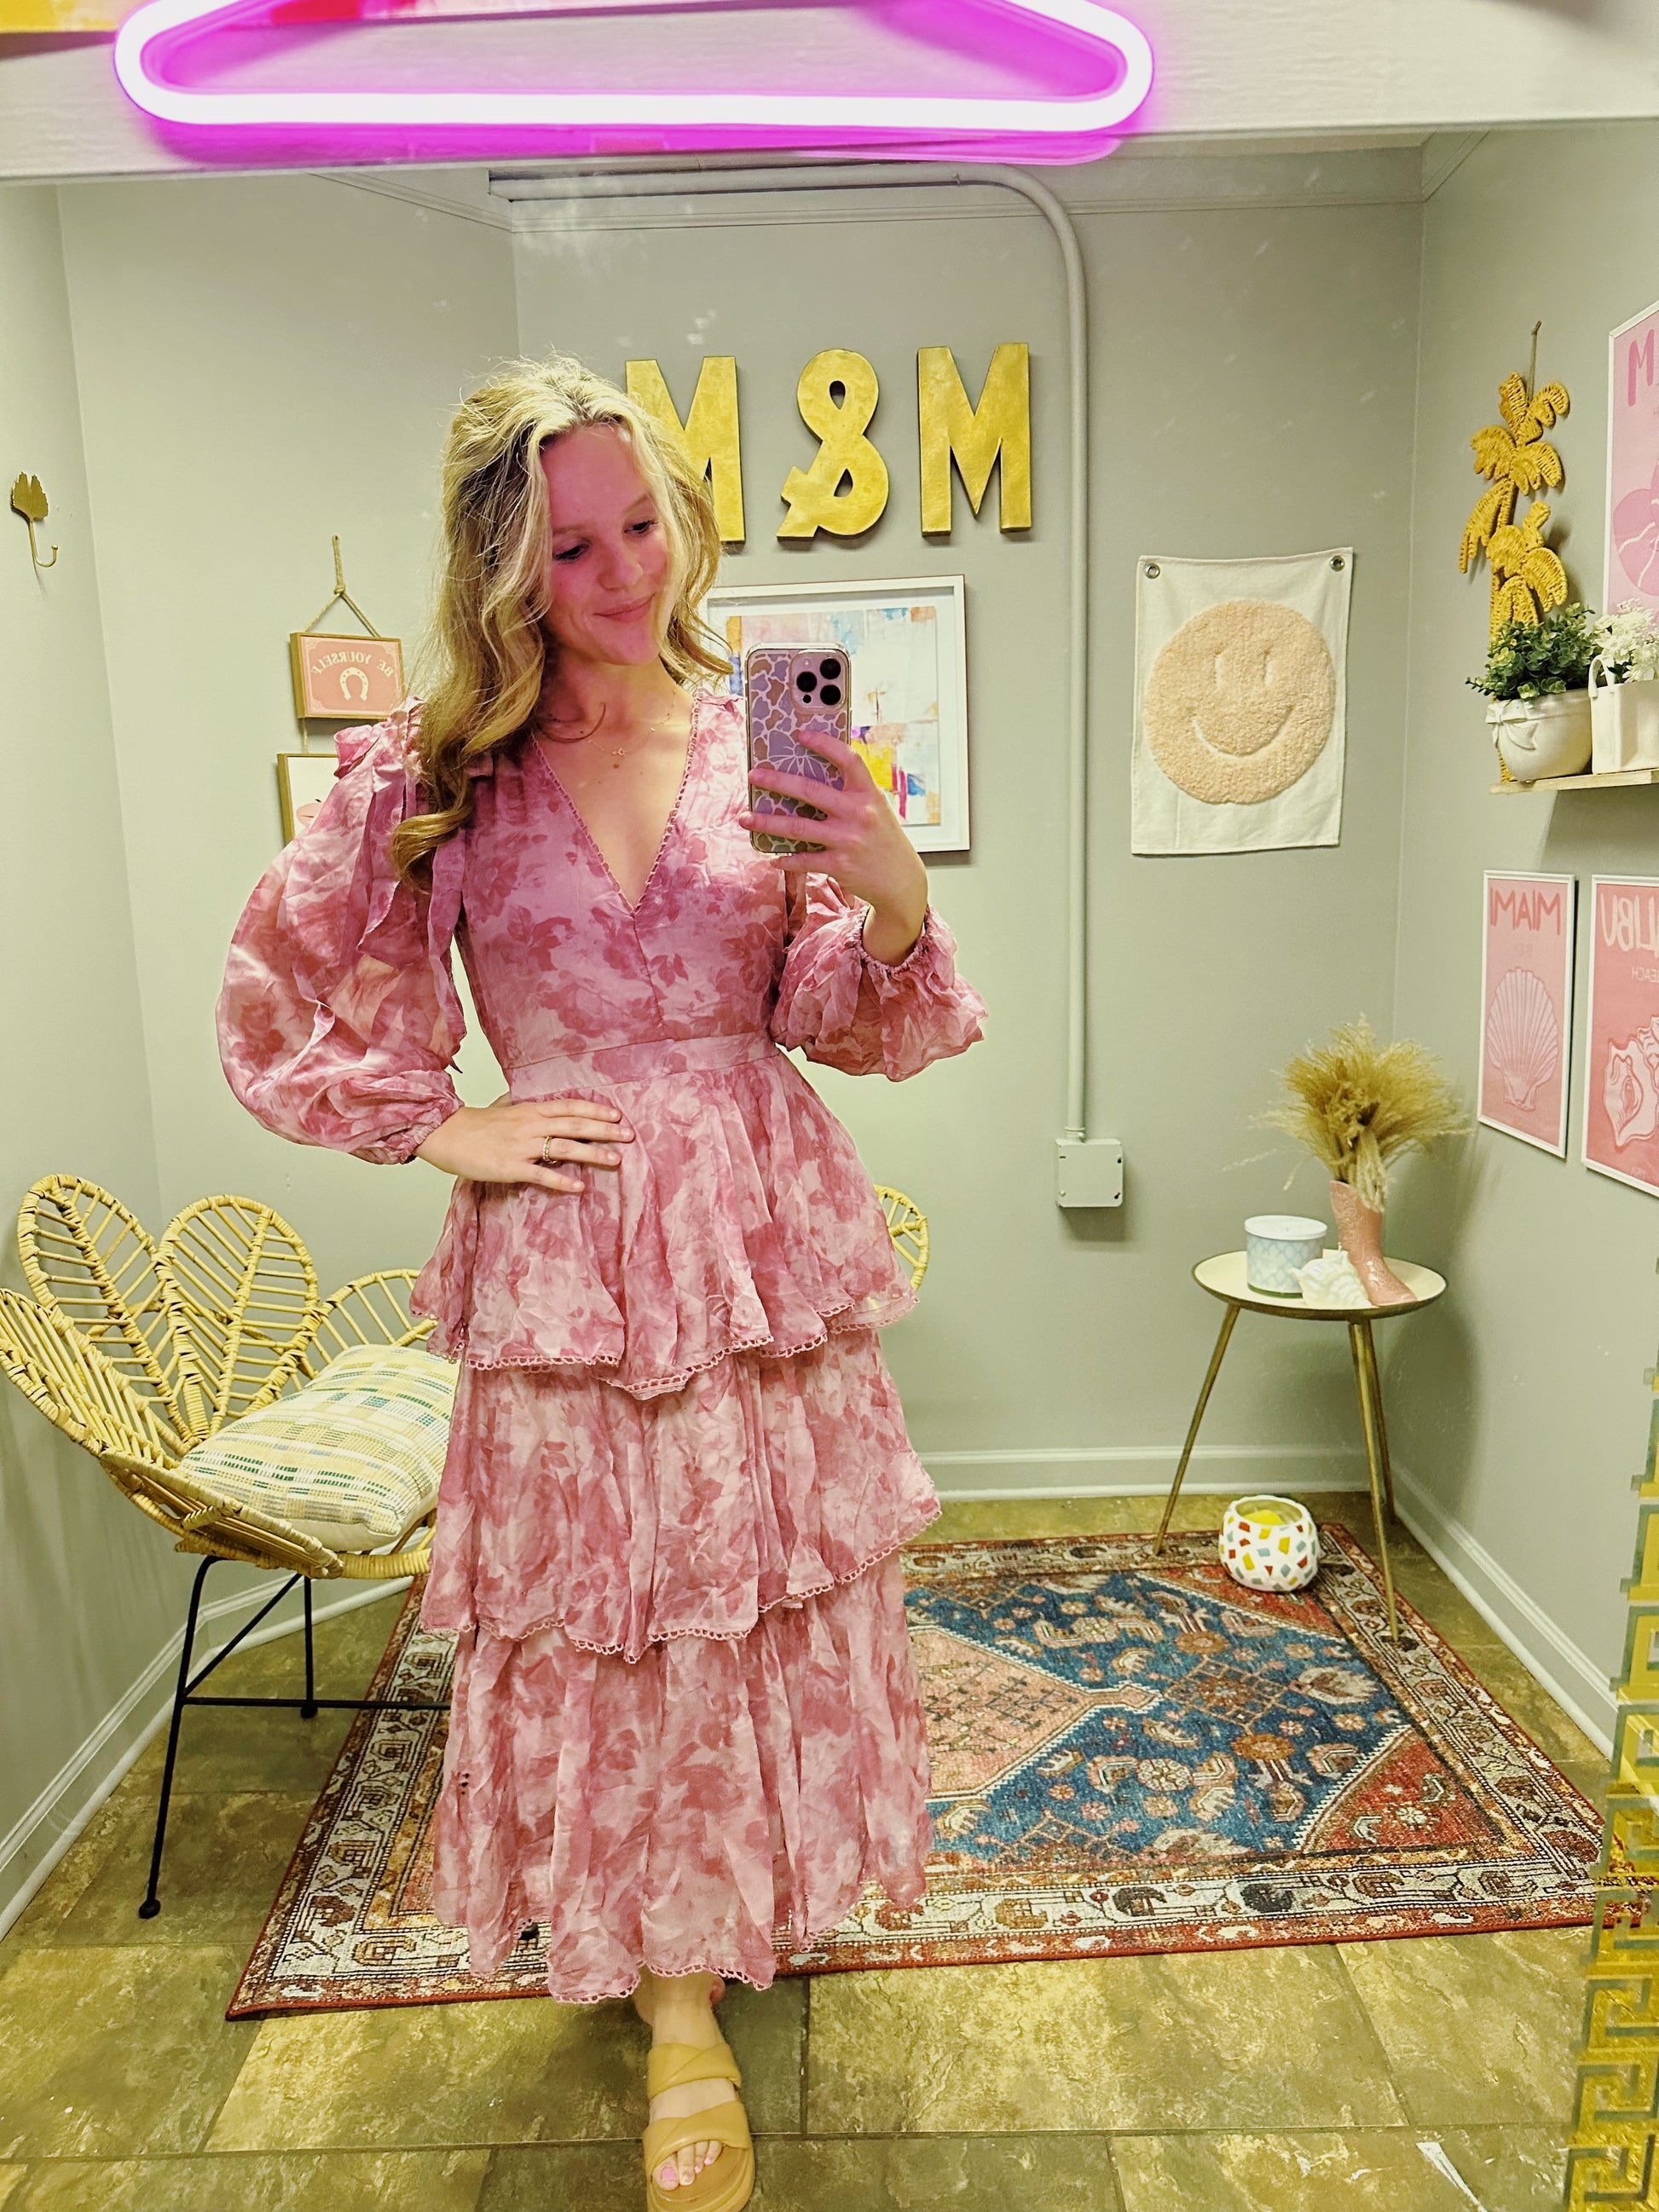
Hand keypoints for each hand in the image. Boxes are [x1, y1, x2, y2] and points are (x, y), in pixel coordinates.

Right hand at [416, 1097, 631, 1193]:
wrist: (446, 1134)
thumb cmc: (474, 1125)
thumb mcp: (504, 1110)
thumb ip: (526, 1111)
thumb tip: (544, 1110)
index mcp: (530, 1110)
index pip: (569, 1107)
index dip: (595, 1110)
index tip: (617, 1115)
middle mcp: (530, 1125)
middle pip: (575, 1125)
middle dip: (604, 1131)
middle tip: (629, 1136)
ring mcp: (521, 1146)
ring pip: (564, 1148)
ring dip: (592, 1154)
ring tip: (615, 1160)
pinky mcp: (511, 1167)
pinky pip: (541, 1174)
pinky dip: (562, 1181)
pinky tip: (579, 1187)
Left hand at [741, 727, 928, 963]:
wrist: (902, 881)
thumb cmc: (885, 841)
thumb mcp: (877, 810)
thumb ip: (851, 795)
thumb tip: (811, 781)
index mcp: (869, 794)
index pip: (848, 759)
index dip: (824, 743)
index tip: (800, 734)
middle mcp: (859, 814)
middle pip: (810, 790)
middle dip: (777, 781)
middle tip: (754, 775)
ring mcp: (848, 840)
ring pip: (797, 827)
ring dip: (766, 822)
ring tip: (744, 818)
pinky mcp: (839, 864)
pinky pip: (804, 859)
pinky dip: (785, 859)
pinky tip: (772, 857)